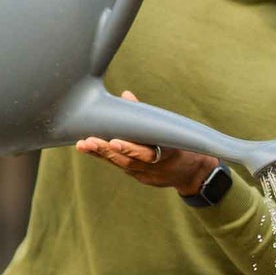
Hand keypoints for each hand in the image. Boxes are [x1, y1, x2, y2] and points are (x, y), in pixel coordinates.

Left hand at [75, 93, 217, 196]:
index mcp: (168, 153)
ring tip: (83, 145)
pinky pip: (121, 167)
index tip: (114, 141)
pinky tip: (90, 150)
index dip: (130, 148)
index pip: (147, 152)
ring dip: (101, 155)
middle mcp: (156, 167)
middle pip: (128, 160)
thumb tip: (126, 95)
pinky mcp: (141, 178)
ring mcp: (147, 175)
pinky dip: (106, 158)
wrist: (192, 172)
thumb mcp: (169, 129)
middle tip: (89, 141)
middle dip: (107, 151)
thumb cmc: (179, 143)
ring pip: (121, 165)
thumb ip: (146, 115)